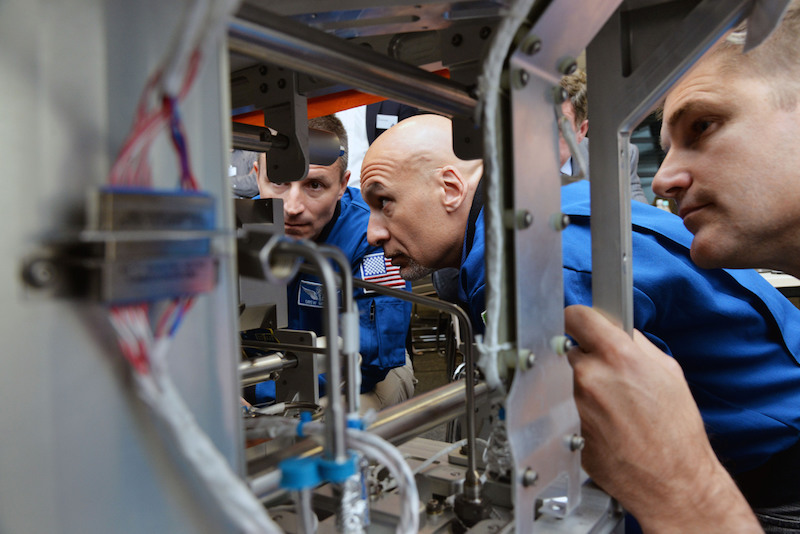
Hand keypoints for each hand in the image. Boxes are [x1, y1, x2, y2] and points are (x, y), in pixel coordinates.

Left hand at [564, 305, 760, 531]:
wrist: (673, 481)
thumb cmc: (676, 432)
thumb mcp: (668, 372)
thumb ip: (636, 344)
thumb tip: (616, 328)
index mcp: (617, 357)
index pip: (577, 316)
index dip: (580, 319)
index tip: (581, 324)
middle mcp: (590, 377)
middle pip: (570, 349)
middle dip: (586, 358)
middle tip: (609, 377)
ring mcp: (573, 404)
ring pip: (565, 380)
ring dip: (581, 387)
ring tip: (611, 406)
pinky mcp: (565, 428)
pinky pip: (564, 408)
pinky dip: (578, 411)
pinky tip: (604, 424)